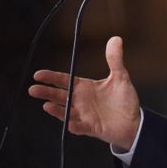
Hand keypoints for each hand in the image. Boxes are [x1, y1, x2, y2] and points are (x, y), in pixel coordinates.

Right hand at [28, 36, 140, 150]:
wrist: (133, 122)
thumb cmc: (124, 100)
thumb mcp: (120, 77)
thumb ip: (115, 60)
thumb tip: (116, 39)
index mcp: (84, 88)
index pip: (64, 81)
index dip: (51, 77)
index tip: (38, 74)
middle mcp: (81, 101)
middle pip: (59, 96)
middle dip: (46, 92)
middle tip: (33, 89)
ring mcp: (84, 115)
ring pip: (66, 112)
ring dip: (56, 110)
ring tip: (47, 105)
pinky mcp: (92, 128)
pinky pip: (80, 127)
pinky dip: (74, 126)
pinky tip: (69, 124)